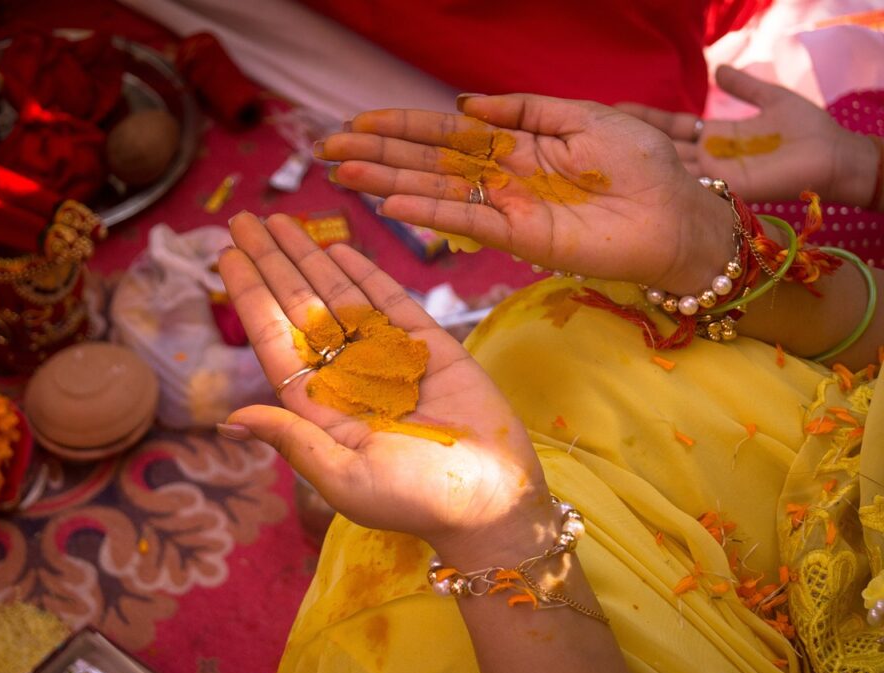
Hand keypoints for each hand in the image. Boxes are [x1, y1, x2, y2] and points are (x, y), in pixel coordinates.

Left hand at [218, 213, 551, 559]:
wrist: (492, 500)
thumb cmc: (415, 501)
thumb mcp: (344, 477)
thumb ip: (292, 440)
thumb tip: (230, 419)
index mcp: (321, 408)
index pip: (275, 341)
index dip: (250, 297)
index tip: (226, 255)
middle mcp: (348, 377)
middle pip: (299, 308)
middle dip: (271, 263)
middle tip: (242, 219)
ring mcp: (387, 358)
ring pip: (339, 296)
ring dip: (310, 257)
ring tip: (281, 221)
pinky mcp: (429, 347)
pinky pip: (390, 301)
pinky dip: (365, 272)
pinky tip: (338, 246)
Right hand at [316, 94, 736, 295]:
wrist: (679, 213)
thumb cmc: (642, 164)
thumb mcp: (582, 117)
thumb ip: (523, 110)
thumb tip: (465, 101)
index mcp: (517, 145)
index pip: (447, 134)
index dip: (402, 127)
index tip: (357, 121)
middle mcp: (503, 178)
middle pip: (429, 162)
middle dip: (379, 154)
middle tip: (327, 150)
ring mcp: (507, 209)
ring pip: (437, 190)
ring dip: (389, 181)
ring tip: (342, 173)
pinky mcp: (521, 237)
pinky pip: (468, 219)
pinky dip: (430, 211)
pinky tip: (393, 202)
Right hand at [619, 65, 877, 205]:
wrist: (833, 158)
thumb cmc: (807, 131)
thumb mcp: (771, 99)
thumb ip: (743, 87)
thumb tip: (719, 69)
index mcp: (715, 137)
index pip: (670, 127)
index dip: (645, 118)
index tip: (616, 110)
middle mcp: (706, 159)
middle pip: (660, 149)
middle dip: (631, 142)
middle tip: (596, 133)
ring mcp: (712, 176)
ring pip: (667, 168)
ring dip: (640, 164)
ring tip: (607, 155)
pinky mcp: (723, 188)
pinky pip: (689, 184)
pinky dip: (665, 180)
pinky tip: (639, 174)